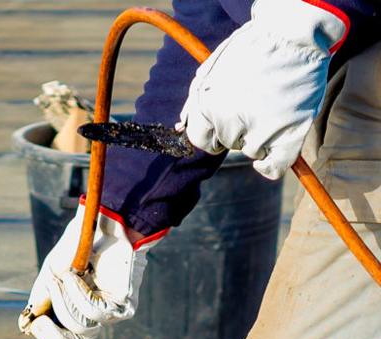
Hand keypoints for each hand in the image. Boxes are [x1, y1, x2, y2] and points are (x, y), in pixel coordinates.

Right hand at [19, 203, 157, 338]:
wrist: (104, 224)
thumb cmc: (79, 246)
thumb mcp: (52, 274)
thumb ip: (39, 300)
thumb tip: (25, 328)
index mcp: (77, 314)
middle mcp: (95, 318)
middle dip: (51, 336)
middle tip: (39, 321)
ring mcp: (110, 313)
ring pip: (81, 330)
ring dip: (65, 304)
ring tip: (64, 278)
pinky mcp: (122, 306)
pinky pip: (94, 313)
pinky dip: (80, 295)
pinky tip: (79, 276)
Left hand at [178, 0, 346, 180]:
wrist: (294, 33)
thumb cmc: (252, 48)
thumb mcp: (213, 68)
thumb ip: (195, 100)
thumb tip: (181, 128)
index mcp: (207, 106)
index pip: (201, 139)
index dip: (214, 130)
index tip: (226, 119)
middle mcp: (230, 123)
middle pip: (229, 143)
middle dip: (239, 127)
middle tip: (257, 100)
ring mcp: (259, 133)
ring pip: (251, 151)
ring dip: (260, 135)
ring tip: (273, 103)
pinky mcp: (288, 137)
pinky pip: (273, 168)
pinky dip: (272, 165)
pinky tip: (275, 150)